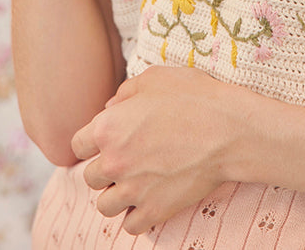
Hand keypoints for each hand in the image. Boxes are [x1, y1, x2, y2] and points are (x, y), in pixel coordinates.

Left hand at [71, 66, 248, 234]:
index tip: (108, 140)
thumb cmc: (194, 97)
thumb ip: (125, 92)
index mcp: (108, 128)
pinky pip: (130, 226)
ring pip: (105, 206)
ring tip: (136, 184)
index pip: (77, 144)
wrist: (228, 130)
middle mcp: (113, 162)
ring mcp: (133, 190)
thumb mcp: (155, 78)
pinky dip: (136, 217)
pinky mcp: (154, 210)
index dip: (91, 141)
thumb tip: (109, 107)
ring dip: (117, 196)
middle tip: (128, 160)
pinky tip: (149, 201)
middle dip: (106, 168)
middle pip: (90, 177)